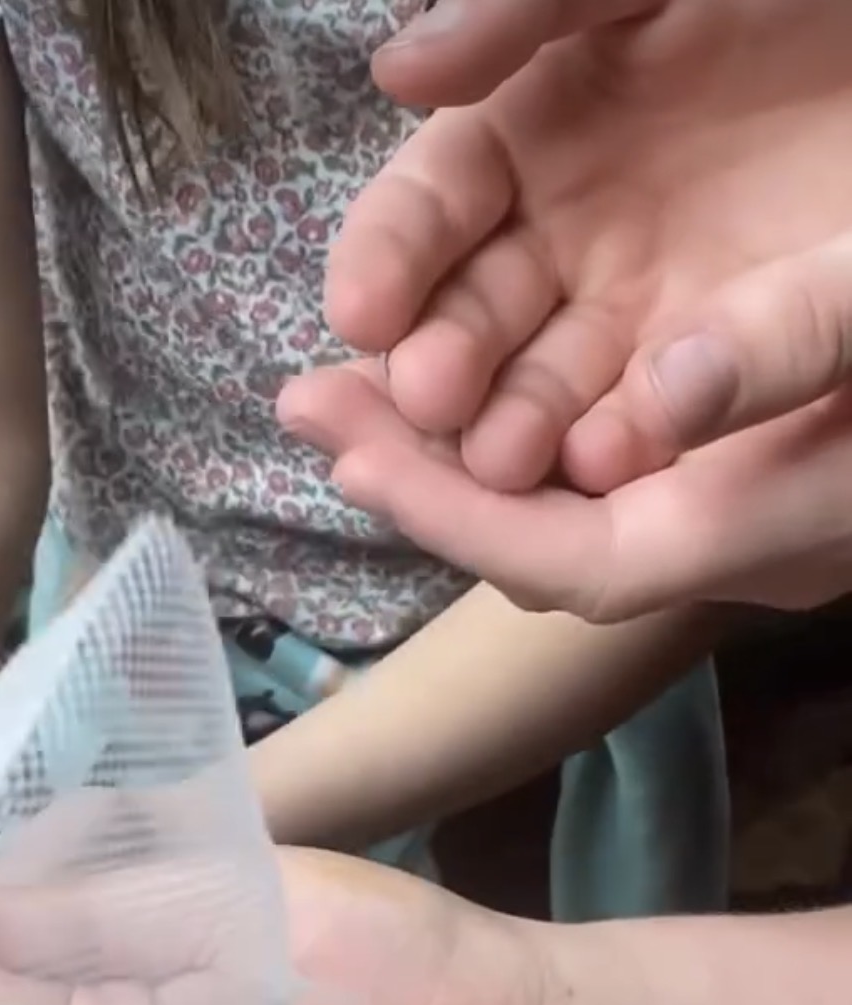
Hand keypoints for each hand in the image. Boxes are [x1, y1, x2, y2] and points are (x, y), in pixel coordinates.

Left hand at [280, 360, 851, 619]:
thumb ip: (801, 354)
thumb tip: (664, 396)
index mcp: (753, 531)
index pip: (561, 558)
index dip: (450, 512)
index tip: (350, 450)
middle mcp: (711, 522)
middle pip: (527, 523)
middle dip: (413, 463)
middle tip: (307, 400)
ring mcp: (706, 479)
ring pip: (545, 473)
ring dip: (442, 423)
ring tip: (345, 367)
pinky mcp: (710, 426)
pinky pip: (583, 425)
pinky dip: (508, 386)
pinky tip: (453, 341)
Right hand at [320, 0, 851, 495]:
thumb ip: (530, 4)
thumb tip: (396, 71)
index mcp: (538, 128)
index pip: (434, 207)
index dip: (390, 259)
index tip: (362, 313)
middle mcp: (570, 231)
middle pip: (470, 318)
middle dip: (440, 365)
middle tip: (432, 396)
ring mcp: (637, 306)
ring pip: (542, 387)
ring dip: (511, 427)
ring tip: (505, 457)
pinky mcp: (709, 367)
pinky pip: (647, 418)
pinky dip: (620, 443)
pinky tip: (598, 463)